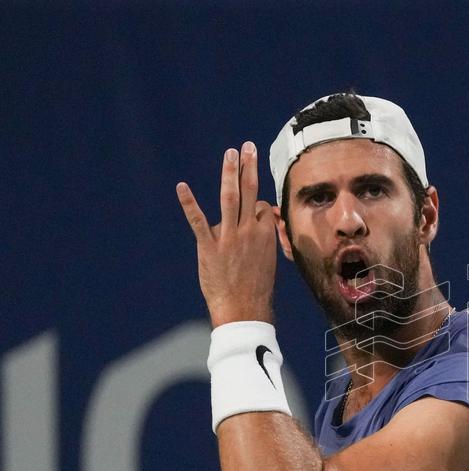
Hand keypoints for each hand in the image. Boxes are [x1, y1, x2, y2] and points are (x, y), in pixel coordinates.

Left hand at [176, 141, 277, 327]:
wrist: (244, 309)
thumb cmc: (257, 289)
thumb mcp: (268, 261)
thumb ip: (262, 240)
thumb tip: (261, 226)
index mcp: (266, 235)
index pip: (263, 206)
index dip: (259, 205)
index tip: (256, 209)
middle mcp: (250, 231)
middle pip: (251, 192)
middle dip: (249, 167)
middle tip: (248, 146)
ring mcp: (229, 237)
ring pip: (230, 198)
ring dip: (229, 173)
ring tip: (230, 154)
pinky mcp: (209, 246)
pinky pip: (198, 220)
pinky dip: (189, 203)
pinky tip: (181, 186)